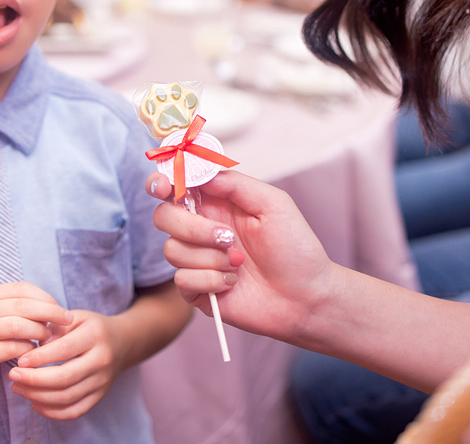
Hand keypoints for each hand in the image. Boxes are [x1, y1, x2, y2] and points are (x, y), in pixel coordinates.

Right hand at [0, 282, 72, 382]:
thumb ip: (17, 306)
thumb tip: (55, 308)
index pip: (23, 288)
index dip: (46, 297)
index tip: (60, 308)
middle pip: (24, 305)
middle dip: (51, 312)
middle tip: (67, 320)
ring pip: (18, 326)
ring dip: (39, 331)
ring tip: (48, 337)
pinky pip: (11, 349)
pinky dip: (27, 350)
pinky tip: (33, 352)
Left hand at [8, 310, 120, 419]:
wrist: (122, 342)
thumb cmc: (91, 327)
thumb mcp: (76, 317)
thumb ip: (55, 327)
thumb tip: (33, 345)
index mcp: (95, 336)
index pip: (65, 350)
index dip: (40, 357)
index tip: (19, 360)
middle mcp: (101, 360)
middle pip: (65, 378)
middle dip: (34, 380)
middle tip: (13, 375)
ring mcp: (102, 381)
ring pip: (67, 397)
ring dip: (37, 396)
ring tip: (18, 388)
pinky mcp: (100, 396)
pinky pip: (75, 411)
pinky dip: (52, 412)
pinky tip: (34, 403)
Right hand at [148, 170, 334, 344]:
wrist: (307, 297)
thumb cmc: (295, 249)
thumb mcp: (273, 203)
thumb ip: (234, 183)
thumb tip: (199, 174)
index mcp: (216, 204)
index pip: (175, 186)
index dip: (162, 183)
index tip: (166, 187)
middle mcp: (201, 230)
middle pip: (164, 217)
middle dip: (192, 227)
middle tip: (227, 237)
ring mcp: (197, 260)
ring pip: (172, 250)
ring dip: (210, 258)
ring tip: (240, 263)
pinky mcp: (197, 290)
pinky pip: (182, 280)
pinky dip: (211, 280)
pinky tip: (234, 283)